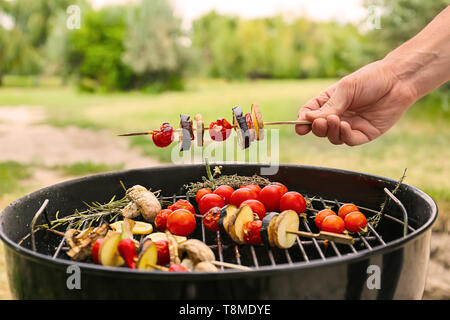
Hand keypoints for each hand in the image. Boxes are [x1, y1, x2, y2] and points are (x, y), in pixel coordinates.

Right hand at [295, 60, 417, 145]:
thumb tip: (308, 119)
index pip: (310, 113)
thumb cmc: (371, 79)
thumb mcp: (346, 89)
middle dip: (317, 128)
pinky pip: (349, 140)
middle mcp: (338, 115)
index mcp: (329, 102)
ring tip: (335, 120)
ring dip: (330, 131)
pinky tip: (344, 126)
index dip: (302, 121)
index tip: (300, 126)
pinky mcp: (364, 134)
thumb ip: (329, 106)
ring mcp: (351, 126)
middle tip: (320, 123)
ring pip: (333, 137)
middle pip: (319, 129)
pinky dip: (343, 136)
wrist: (398, 81)